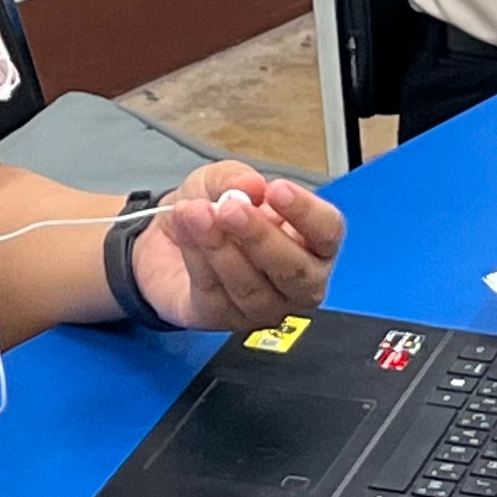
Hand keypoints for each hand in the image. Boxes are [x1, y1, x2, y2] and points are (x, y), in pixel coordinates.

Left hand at [131, 161, 342, 333]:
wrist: (169, 238)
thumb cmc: (213, 209)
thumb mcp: (222, 179)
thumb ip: (236, 177)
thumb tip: (251, 186)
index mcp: (311, 241)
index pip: (327, 232)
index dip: (306, 212)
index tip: (277, 190)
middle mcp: (296, 280)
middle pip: (295, 270)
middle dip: (260, 237)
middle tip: (230, 208)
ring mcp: (263, 306)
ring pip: (249, 285)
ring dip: (219, 245)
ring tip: (196, 213)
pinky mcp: (223, 318)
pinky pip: (213, 291)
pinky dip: (196, 256)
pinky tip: (186, 229)